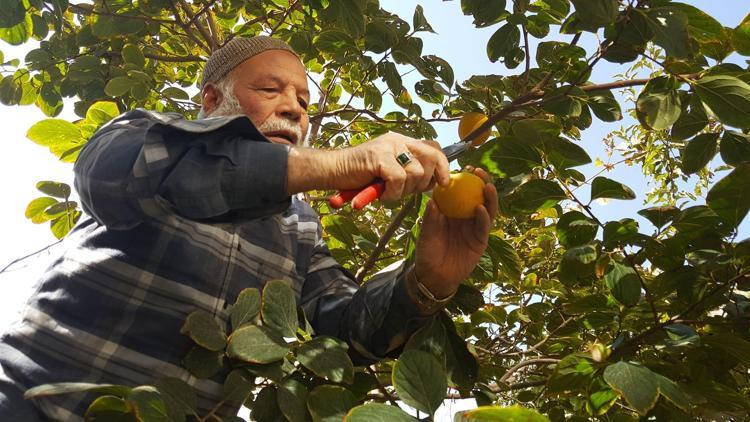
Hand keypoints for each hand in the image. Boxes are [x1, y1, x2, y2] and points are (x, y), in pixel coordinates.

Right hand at [329, 132, 450, 200]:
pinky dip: (392, 193)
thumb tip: (437, 181)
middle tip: (405, 190)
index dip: (443, 167)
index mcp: (404, 142)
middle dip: (424, 181)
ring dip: (404, 190)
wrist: (334, 170)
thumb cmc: (361, 175)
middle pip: (432, 158)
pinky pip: (399, 180)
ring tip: (388, 191)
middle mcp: (398, 140)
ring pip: (416, 172)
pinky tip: (381, 194)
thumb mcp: (391, 172)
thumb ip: (410, 171)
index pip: (435, 148)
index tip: (443, 183)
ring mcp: (389, 147)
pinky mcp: (379, 157)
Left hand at [414, 167, 498, 298]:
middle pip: (478, 195)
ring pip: (487, 208)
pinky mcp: (480, 240)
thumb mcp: (426, 233)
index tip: (465, 166)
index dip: (465, 178)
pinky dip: (484, 216)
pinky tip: (481, 208)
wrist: (434, 275)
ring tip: (487, 186)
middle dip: (482, 182)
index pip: (460, 190)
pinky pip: (484, 226)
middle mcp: (466, 216)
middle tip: (479, 171)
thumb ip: (431, 218)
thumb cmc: (427, 252)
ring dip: (489, 197)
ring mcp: (474, 228)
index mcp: (452, 211)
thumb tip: (433, 200)